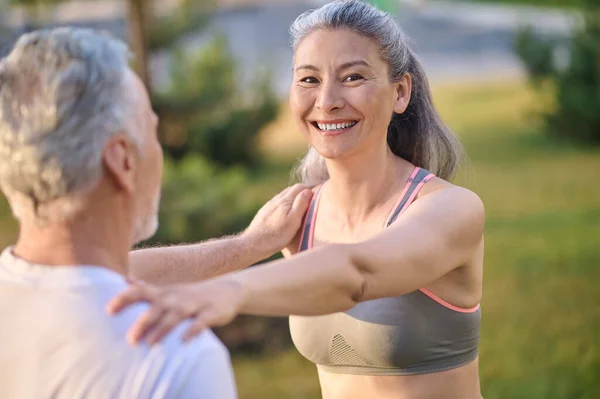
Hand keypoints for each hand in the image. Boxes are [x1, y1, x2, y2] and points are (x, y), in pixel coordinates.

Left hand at [106, 277, 244, 344]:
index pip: (140, 291)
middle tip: (130, 340)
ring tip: (151, 343)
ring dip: (163, 329)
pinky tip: (182, 341)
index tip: (108, 310)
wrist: (227, 290)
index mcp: (164, 293)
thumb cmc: (190, 295)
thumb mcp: (168, 290)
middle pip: (157, 307)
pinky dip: (191, 331)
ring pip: (176, 315)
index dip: (124, 298)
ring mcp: (194, 304)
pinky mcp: (210, 313)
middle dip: (143, 322)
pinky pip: (200, 322)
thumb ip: (145, 288)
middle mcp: (177, 297)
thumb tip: (123, 280)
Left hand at [243, 184, 312, 255]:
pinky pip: (277, 203)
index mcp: (284, 200)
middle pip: (291, 190)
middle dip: (302, 190)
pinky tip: (286, 211)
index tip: (319, 190)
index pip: (300, 187)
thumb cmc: (276, 235)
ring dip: (293, 196)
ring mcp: (268, 206)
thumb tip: (308, 190)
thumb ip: (301, 204)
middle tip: (312, 195)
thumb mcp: (293, 221)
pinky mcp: (264, 213)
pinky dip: (285, 203)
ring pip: (283, 196)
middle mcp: (275, 200)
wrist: (253, 244)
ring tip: (301, 202)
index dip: (310, 187)